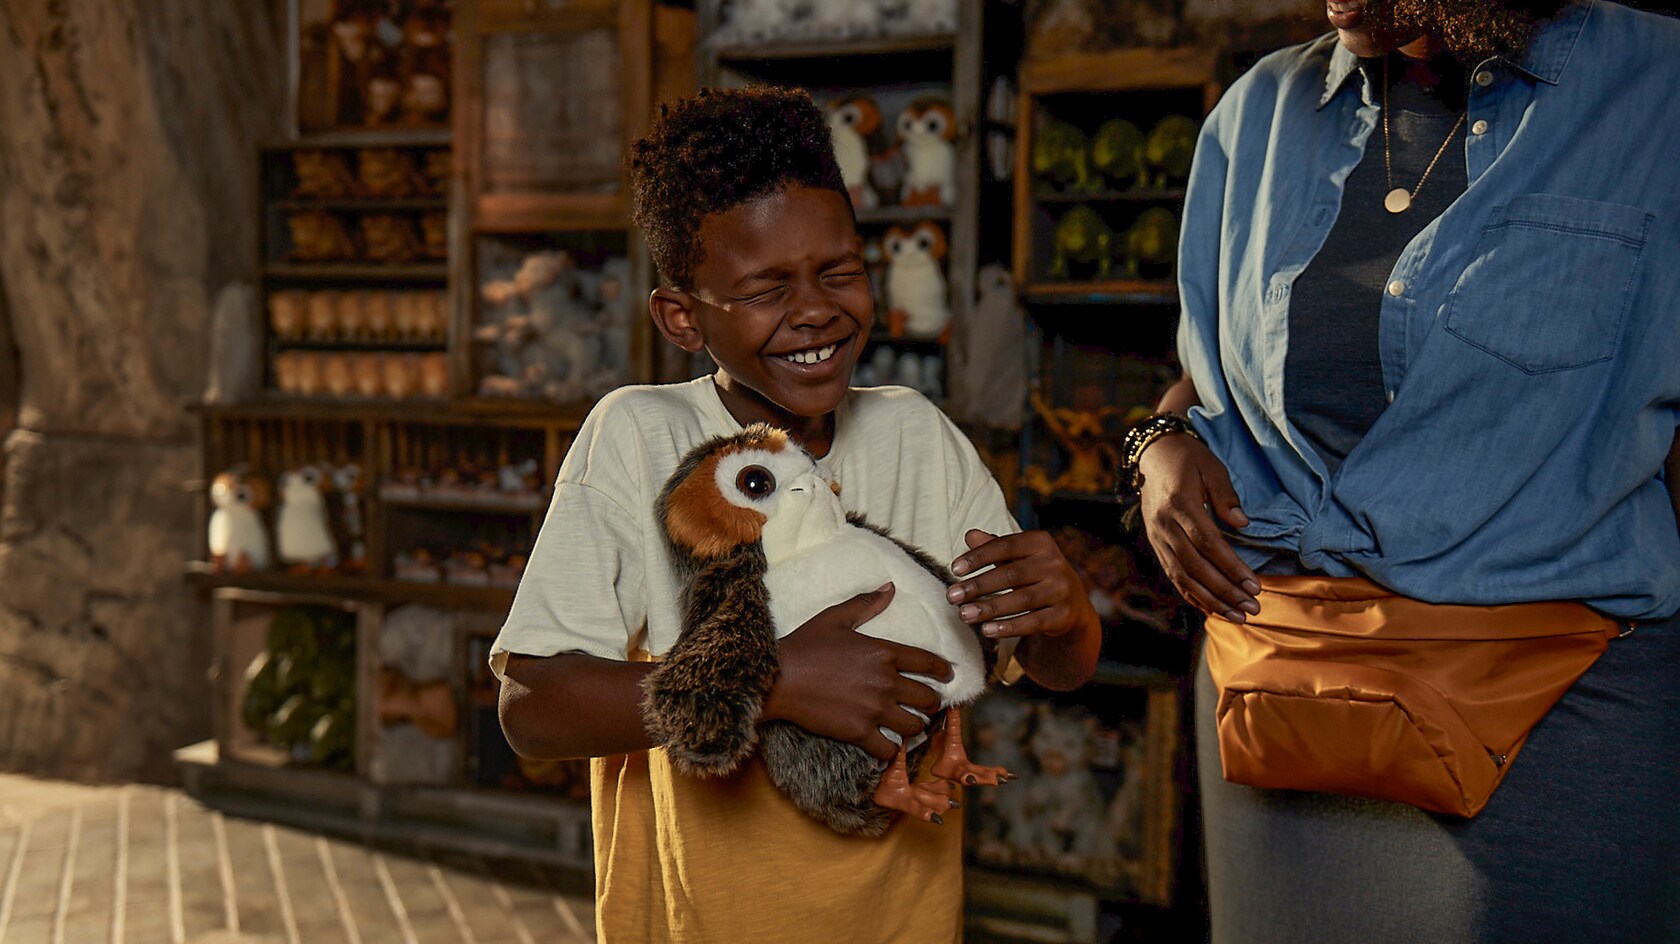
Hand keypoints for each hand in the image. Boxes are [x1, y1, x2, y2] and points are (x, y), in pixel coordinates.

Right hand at [765, 583, 952, 761]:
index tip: (948, 675)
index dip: (943, 670)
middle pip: (927, 697)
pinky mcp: (859, 732)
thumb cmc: (805, 645)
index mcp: (884, 653)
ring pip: (914, 725)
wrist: (778, 678)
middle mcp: (886, 682)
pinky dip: (892, 749)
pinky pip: (889, 749)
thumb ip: (866, 604)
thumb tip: (890, 588)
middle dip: (933, 702)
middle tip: (930, 704)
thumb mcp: (836, 618)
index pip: (928, 663)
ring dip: (916, 725)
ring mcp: (874, 710)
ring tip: (912, 724)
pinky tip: (888, 745)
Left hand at [947, 530, 1096, 639]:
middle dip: (979, 586)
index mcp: (1040, 543)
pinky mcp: (1063, 615)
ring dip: (989, 608)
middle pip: (1011, 575)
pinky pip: (1032, 622)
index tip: (955, 569)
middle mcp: (1054, 564)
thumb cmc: (1034, 573)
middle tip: (952, 596)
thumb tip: (970, 535)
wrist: (1071, 601)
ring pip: (1021, 600)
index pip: (1005, 546)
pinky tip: (986, 630)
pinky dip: (1008, 627)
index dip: (979, 557)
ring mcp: (1061, 590)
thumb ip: (993, 546)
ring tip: (964, 614)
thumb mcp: (1016, 557)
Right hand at [1137, 432, 1261, 620]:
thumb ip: (1226, 495)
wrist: (1154, 455)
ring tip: (1238, 616)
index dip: (1231, 566)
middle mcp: (1164, 525)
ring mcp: (1157, 537)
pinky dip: (1192, 595)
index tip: (1255, 585)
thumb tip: (1243, 524)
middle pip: (1196, 566)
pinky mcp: (1157, 545)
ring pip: (1183, 577)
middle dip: (1226, 591)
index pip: (1208, 543)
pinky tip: (1212, 610)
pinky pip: (1173, 575)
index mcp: (1179, 504)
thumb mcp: (1212, 468)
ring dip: (1211, 600)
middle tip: (1253, 607)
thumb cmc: (1189, 459)